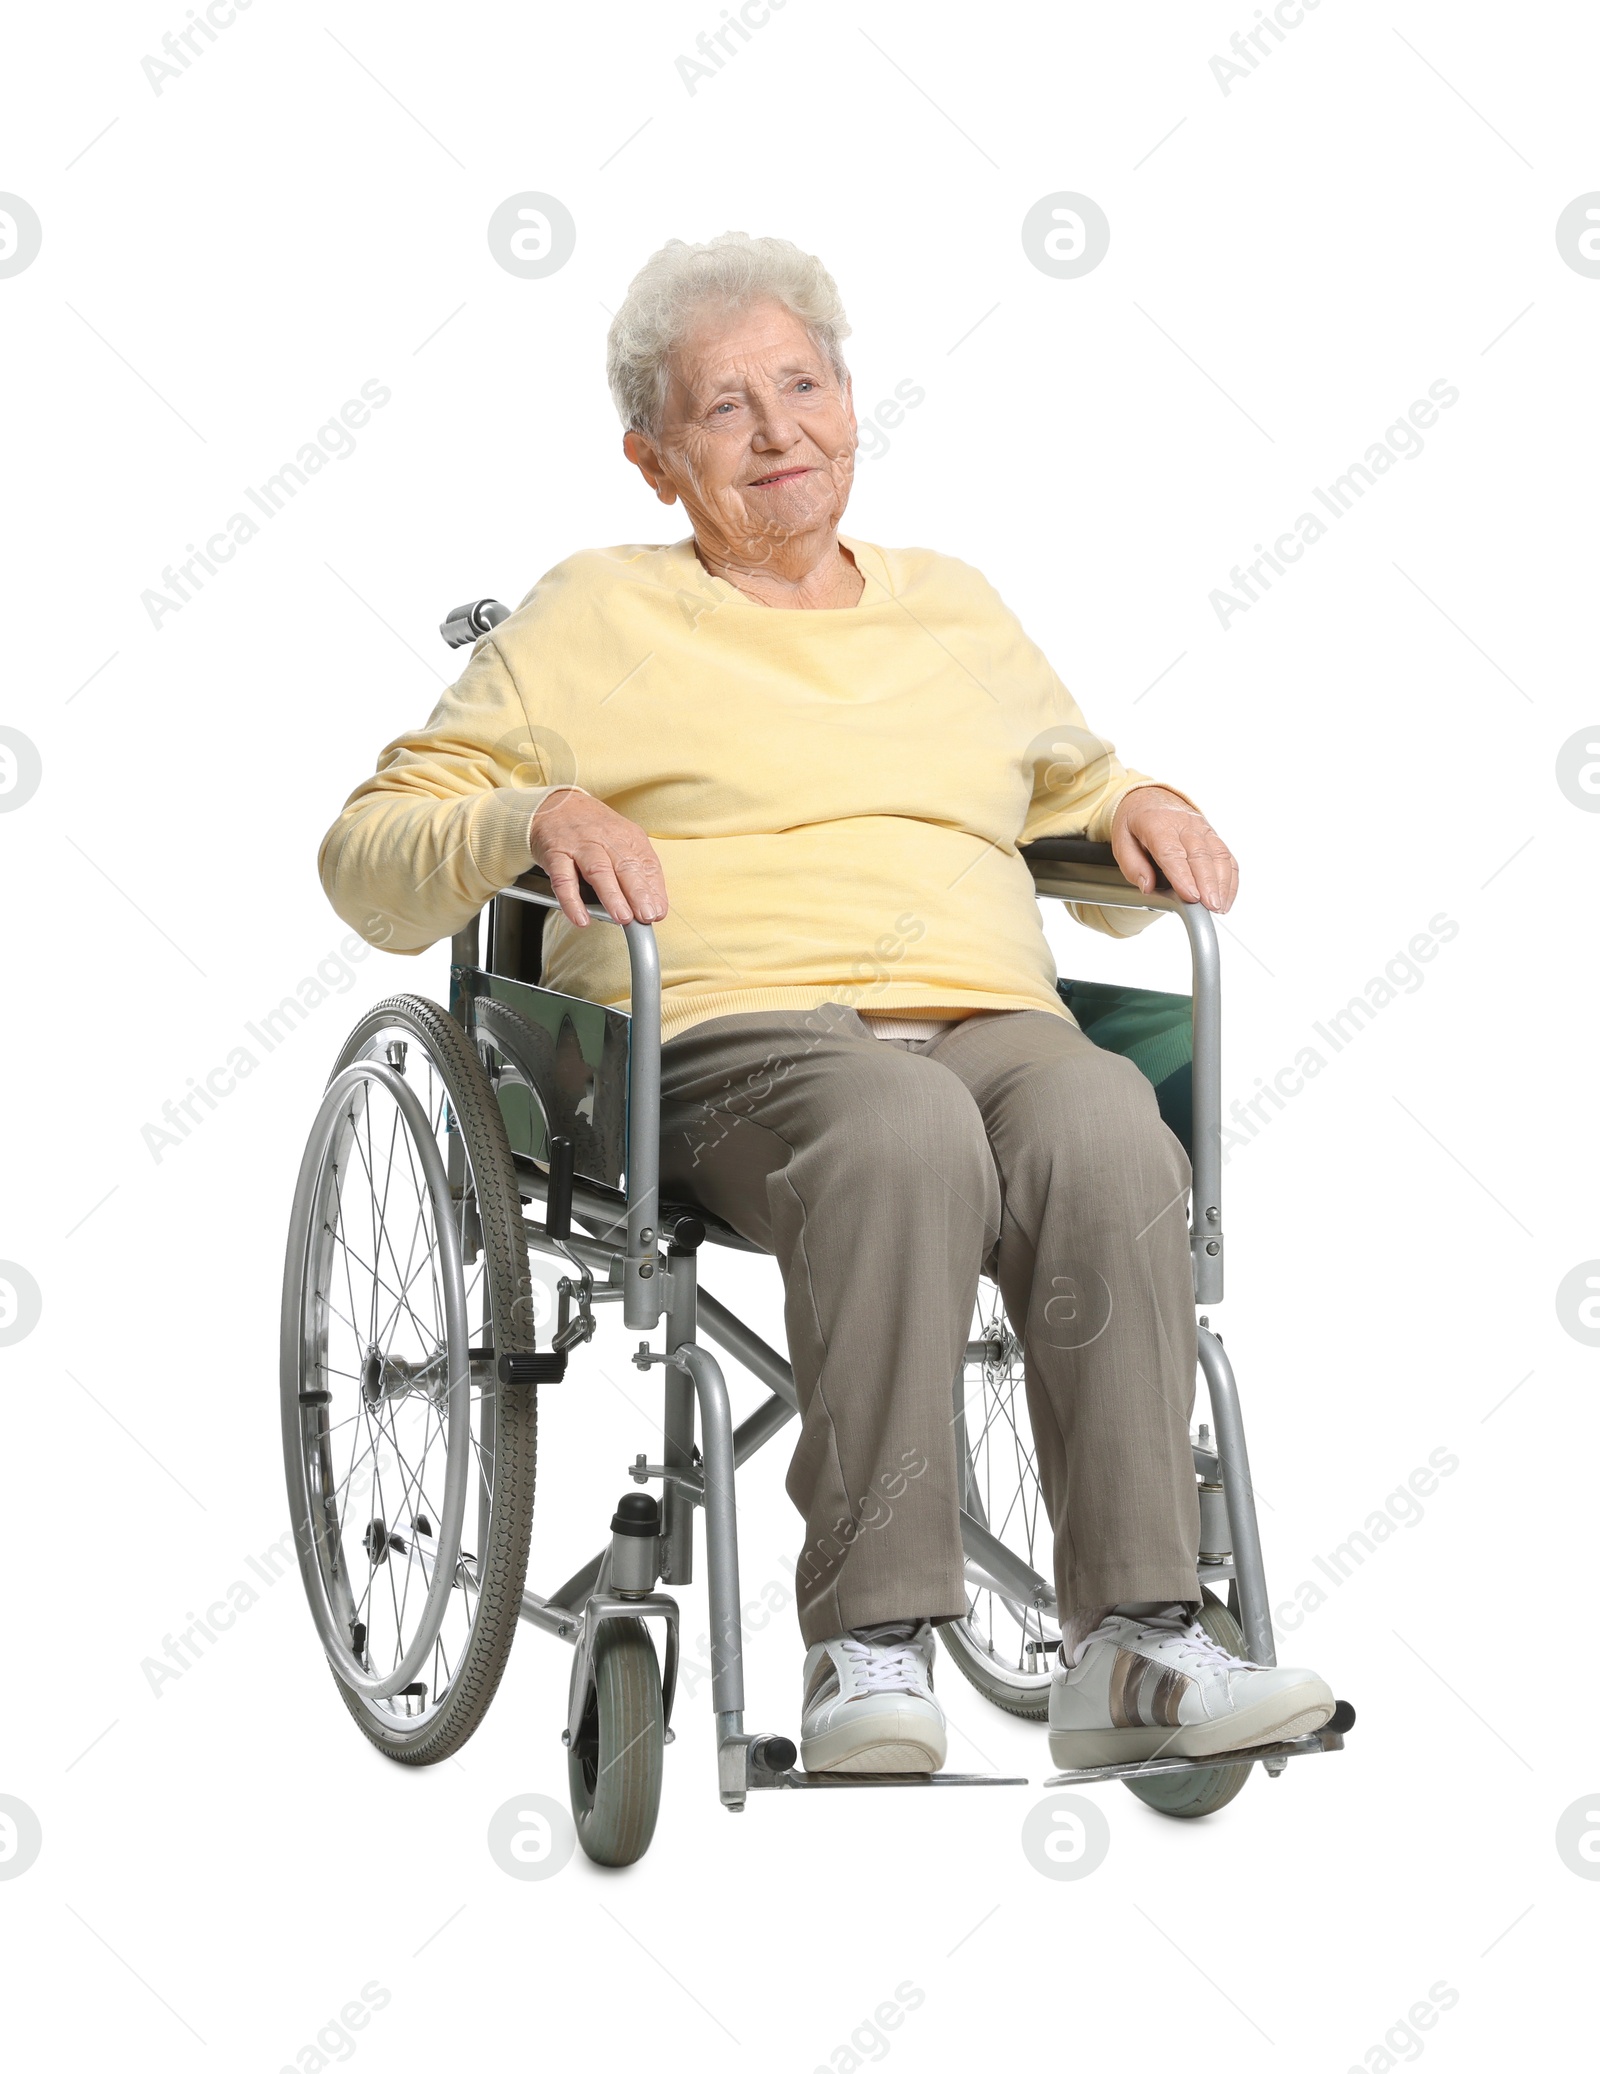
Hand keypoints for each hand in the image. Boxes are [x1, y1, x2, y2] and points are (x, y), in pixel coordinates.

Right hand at [529, 788, 667, 928]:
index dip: (653, 890)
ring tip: (622, 917)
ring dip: (612, 896)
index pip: (646, 864)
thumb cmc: (592, 829)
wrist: (554, 804)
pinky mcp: (555, 855)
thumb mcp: (622, 841)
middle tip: (645, 916)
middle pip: (625, 866)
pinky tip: (581, 918)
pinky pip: (563, 880)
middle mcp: (605, 839)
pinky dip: (572, 901)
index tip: (657, 912)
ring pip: (598, 871)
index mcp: (627, 836)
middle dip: (637, 893)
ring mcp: (580, 846)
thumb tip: (656, 907)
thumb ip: (640, 872)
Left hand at [1110, 786, 1237, 912]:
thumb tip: (1147, 887)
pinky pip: (1226, 856)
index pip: (1172, 852)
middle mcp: (1184, 823)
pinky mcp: (1213, 835)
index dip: (1183, 876)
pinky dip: (1229, 879)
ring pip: (1218, 854)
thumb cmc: (1135, 822)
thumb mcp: (1120, 840)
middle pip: (1200, 854)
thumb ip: (1131, 865)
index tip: (1191, 897)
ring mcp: (1202, 828)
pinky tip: (1226, 898)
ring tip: (1219, 907)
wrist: (1151, 798)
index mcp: (1157, 823)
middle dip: (1207, 883)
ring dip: (1222, 883)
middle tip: (1210, 907)